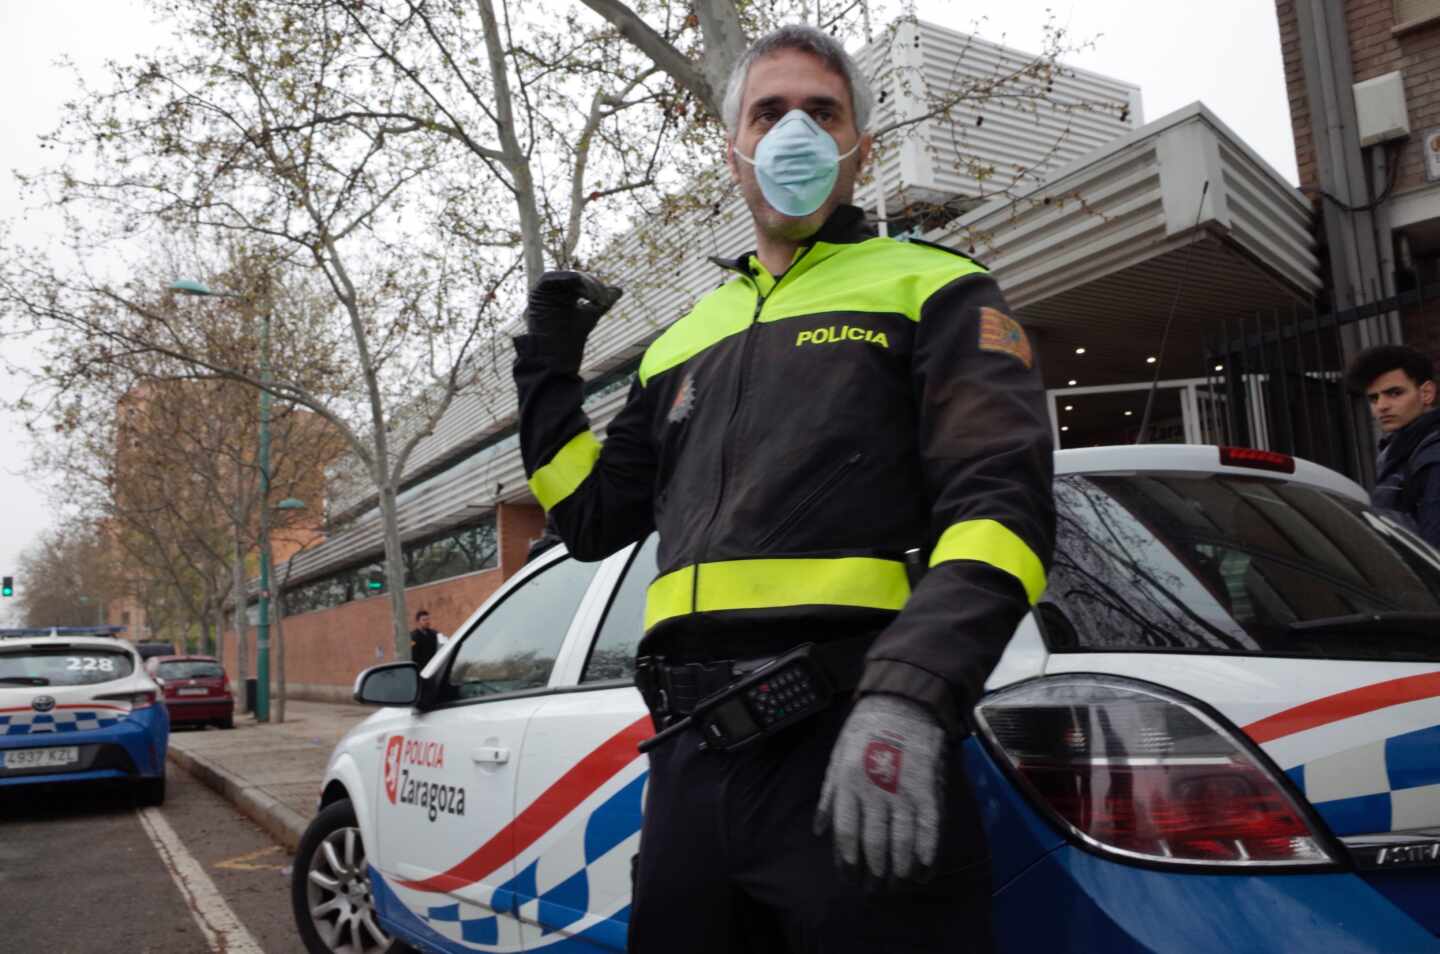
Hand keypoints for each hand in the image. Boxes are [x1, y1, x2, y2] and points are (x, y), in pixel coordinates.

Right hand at [524, 270, 622, 331]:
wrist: (556, 354)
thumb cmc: (572, 338)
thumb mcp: (592, 315)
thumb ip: (603, 301)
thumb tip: (619, 289)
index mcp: (568, 296)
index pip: (584, 282)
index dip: (596, 287)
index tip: (605, 301)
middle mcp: (557, 292)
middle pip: (577, 278)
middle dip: (592, 285)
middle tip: (602, 299)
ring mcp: (547, 292)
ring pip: (567, 277)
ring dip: (583, 282)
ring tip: (594, 297)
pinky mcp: (537, 293)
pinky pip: (549, 277)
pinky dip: (565, 277)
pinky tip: (579, 283)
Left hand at [814, 694, 944, 884]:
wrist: (902, 702)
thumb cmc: (865, 729)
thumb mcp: (836, 758)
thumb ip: (829, 797)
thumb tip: (819, 831)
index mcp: (848, 784)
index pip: (846, 835)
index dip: (848, 862)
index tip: (851, 878)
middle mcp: (874, 793)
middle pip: (873, 845)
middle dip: (874, 872)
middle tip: (875, 889)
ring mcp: (903, 792)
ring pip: (901, 842)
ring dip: (899, 869)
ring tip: (898, 885)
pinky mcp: (928, 789)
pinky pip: (929, 829)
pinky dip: (927, 853)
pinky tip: (923, 870)